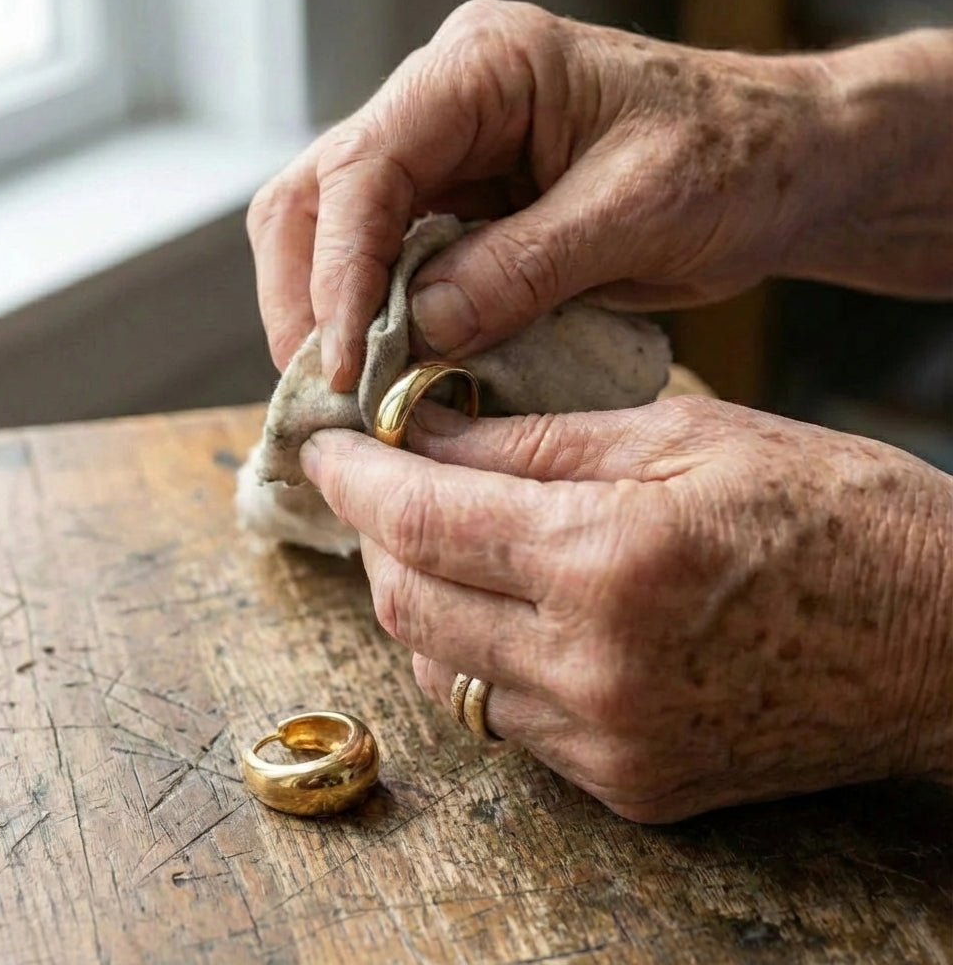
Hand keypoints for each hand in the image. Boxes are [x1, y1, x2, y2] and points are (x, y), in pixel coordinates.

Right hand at [249, 0, 839, 389]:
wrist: (778, 166)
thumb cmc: (732, 159)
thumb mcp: (635, 212)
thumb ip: (522, 267)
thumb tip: (419, 329)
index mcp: (484, 67)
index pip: (366, 166)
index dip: (339, 271)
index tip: (342, 363)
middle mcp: (445, 102)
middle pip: (318, 193)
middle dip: (306, 295)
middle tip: (324, 388)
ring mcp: (448, 155)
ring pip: (336, 230)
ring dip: (329, 312)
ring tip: (348, 390)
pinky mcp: (463, 208)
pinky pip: (390, 264)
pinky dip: (377, 320)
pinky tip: (389, 368)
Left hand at [300, 398, 951, 820]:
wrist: (943, 640)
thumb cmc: (834, 512)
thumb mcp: (686, 435)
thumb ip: (539, 441)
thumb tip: (431, 434)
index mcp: (610, 557)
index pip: (423, 518)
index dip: (357, 478)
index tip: (326, 447)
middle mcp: (594, 666)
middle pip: (408, 605)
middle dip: (376, 536)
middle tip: (385, 486)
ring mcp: (608, 740)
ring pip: (443, 670)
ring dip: (420, 599)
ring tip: (446, 541)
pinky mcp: (629, 783)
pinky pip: (505, 719)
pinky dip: (480, 657)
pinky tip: (508, 609)